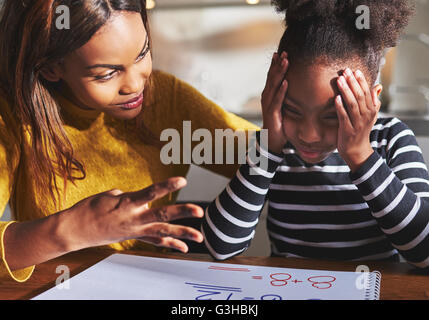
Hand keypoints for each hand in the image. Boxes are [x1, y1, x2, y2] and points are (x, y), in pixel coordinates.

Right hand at [59, 177, 203, 252]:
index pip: (151, 192)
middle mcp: (134, 218)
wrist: (75, 230)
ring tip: (200, 237)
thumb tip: (141, 200)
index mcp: (127, 202)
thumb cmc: (90, 208)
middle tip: (199, 211)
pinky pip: (155, 242)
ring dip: (182, 234)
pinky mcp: (134, 237)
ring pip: (162, 232)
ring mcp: (135, 230)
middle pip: (162, 215)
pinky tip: (184, 248)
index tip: (182, 181)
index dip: (167, 186)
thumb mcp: (109, 194)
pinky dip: (170, 244)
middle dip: (181, 212)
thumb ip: (129, 195)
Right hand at [261, 51, 288, 153]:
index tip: (281, 52)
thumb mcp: (282, 105)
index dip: (276, 64)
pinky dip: (281, 90)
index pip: (272, 75)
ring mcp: (268, 104)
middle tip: (284, 52)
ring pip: (274, 85)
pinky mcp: (272, 112)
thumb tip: (294, 84)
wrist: (271, 139)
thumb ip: (286, 95)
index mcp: (269, 93)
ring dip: (280, 73)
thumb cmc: (278, 122)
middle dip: (278, 64)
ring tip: (285, 61)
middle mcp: (267, 96)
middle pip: (272, 77)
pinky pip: (278, 100)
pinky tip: (286, 82)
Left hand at [335, 68, 380, 171]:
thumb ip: (373, 101)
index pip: (367, 92)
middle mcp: (366, 115)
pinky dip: (340, 107)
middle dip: (352, 82)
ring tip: (339, 80)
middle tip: (345, 71)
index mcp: (372, 110)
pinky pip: (344, 116)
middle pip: (360, 96)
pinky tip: (336, 98)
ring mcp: (357, 123)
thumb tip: (378, 86)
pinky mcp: (348, 130)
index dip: (361, 81)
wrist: (357, 150)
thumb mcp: (370, 116)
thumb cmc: (361, 130)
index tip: (354, 70)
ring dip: (346, 91)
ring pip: (352, 104)